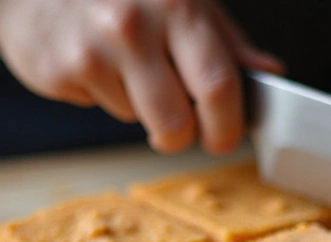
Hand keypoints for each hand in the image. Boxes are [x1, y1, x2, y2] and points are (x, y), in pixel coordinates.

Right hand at [0, 0, 284, 154]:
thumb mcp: (182, 1)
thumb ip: (227, 43)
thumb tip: (270, 75)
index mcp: (177, 4)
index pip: (217, 85)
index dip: (226, 125)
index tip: (225, 138)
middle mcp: (133, 24)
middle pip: (178, 122)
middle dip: (185, 136)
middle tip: (181, 125)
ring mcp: (92, 49)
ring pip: (141, 120)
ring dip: (143, 109)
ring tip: (127, 67)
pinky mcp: (59, 70)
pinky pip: (104, 109)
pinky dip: (107, 96)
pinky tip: (95, 61)